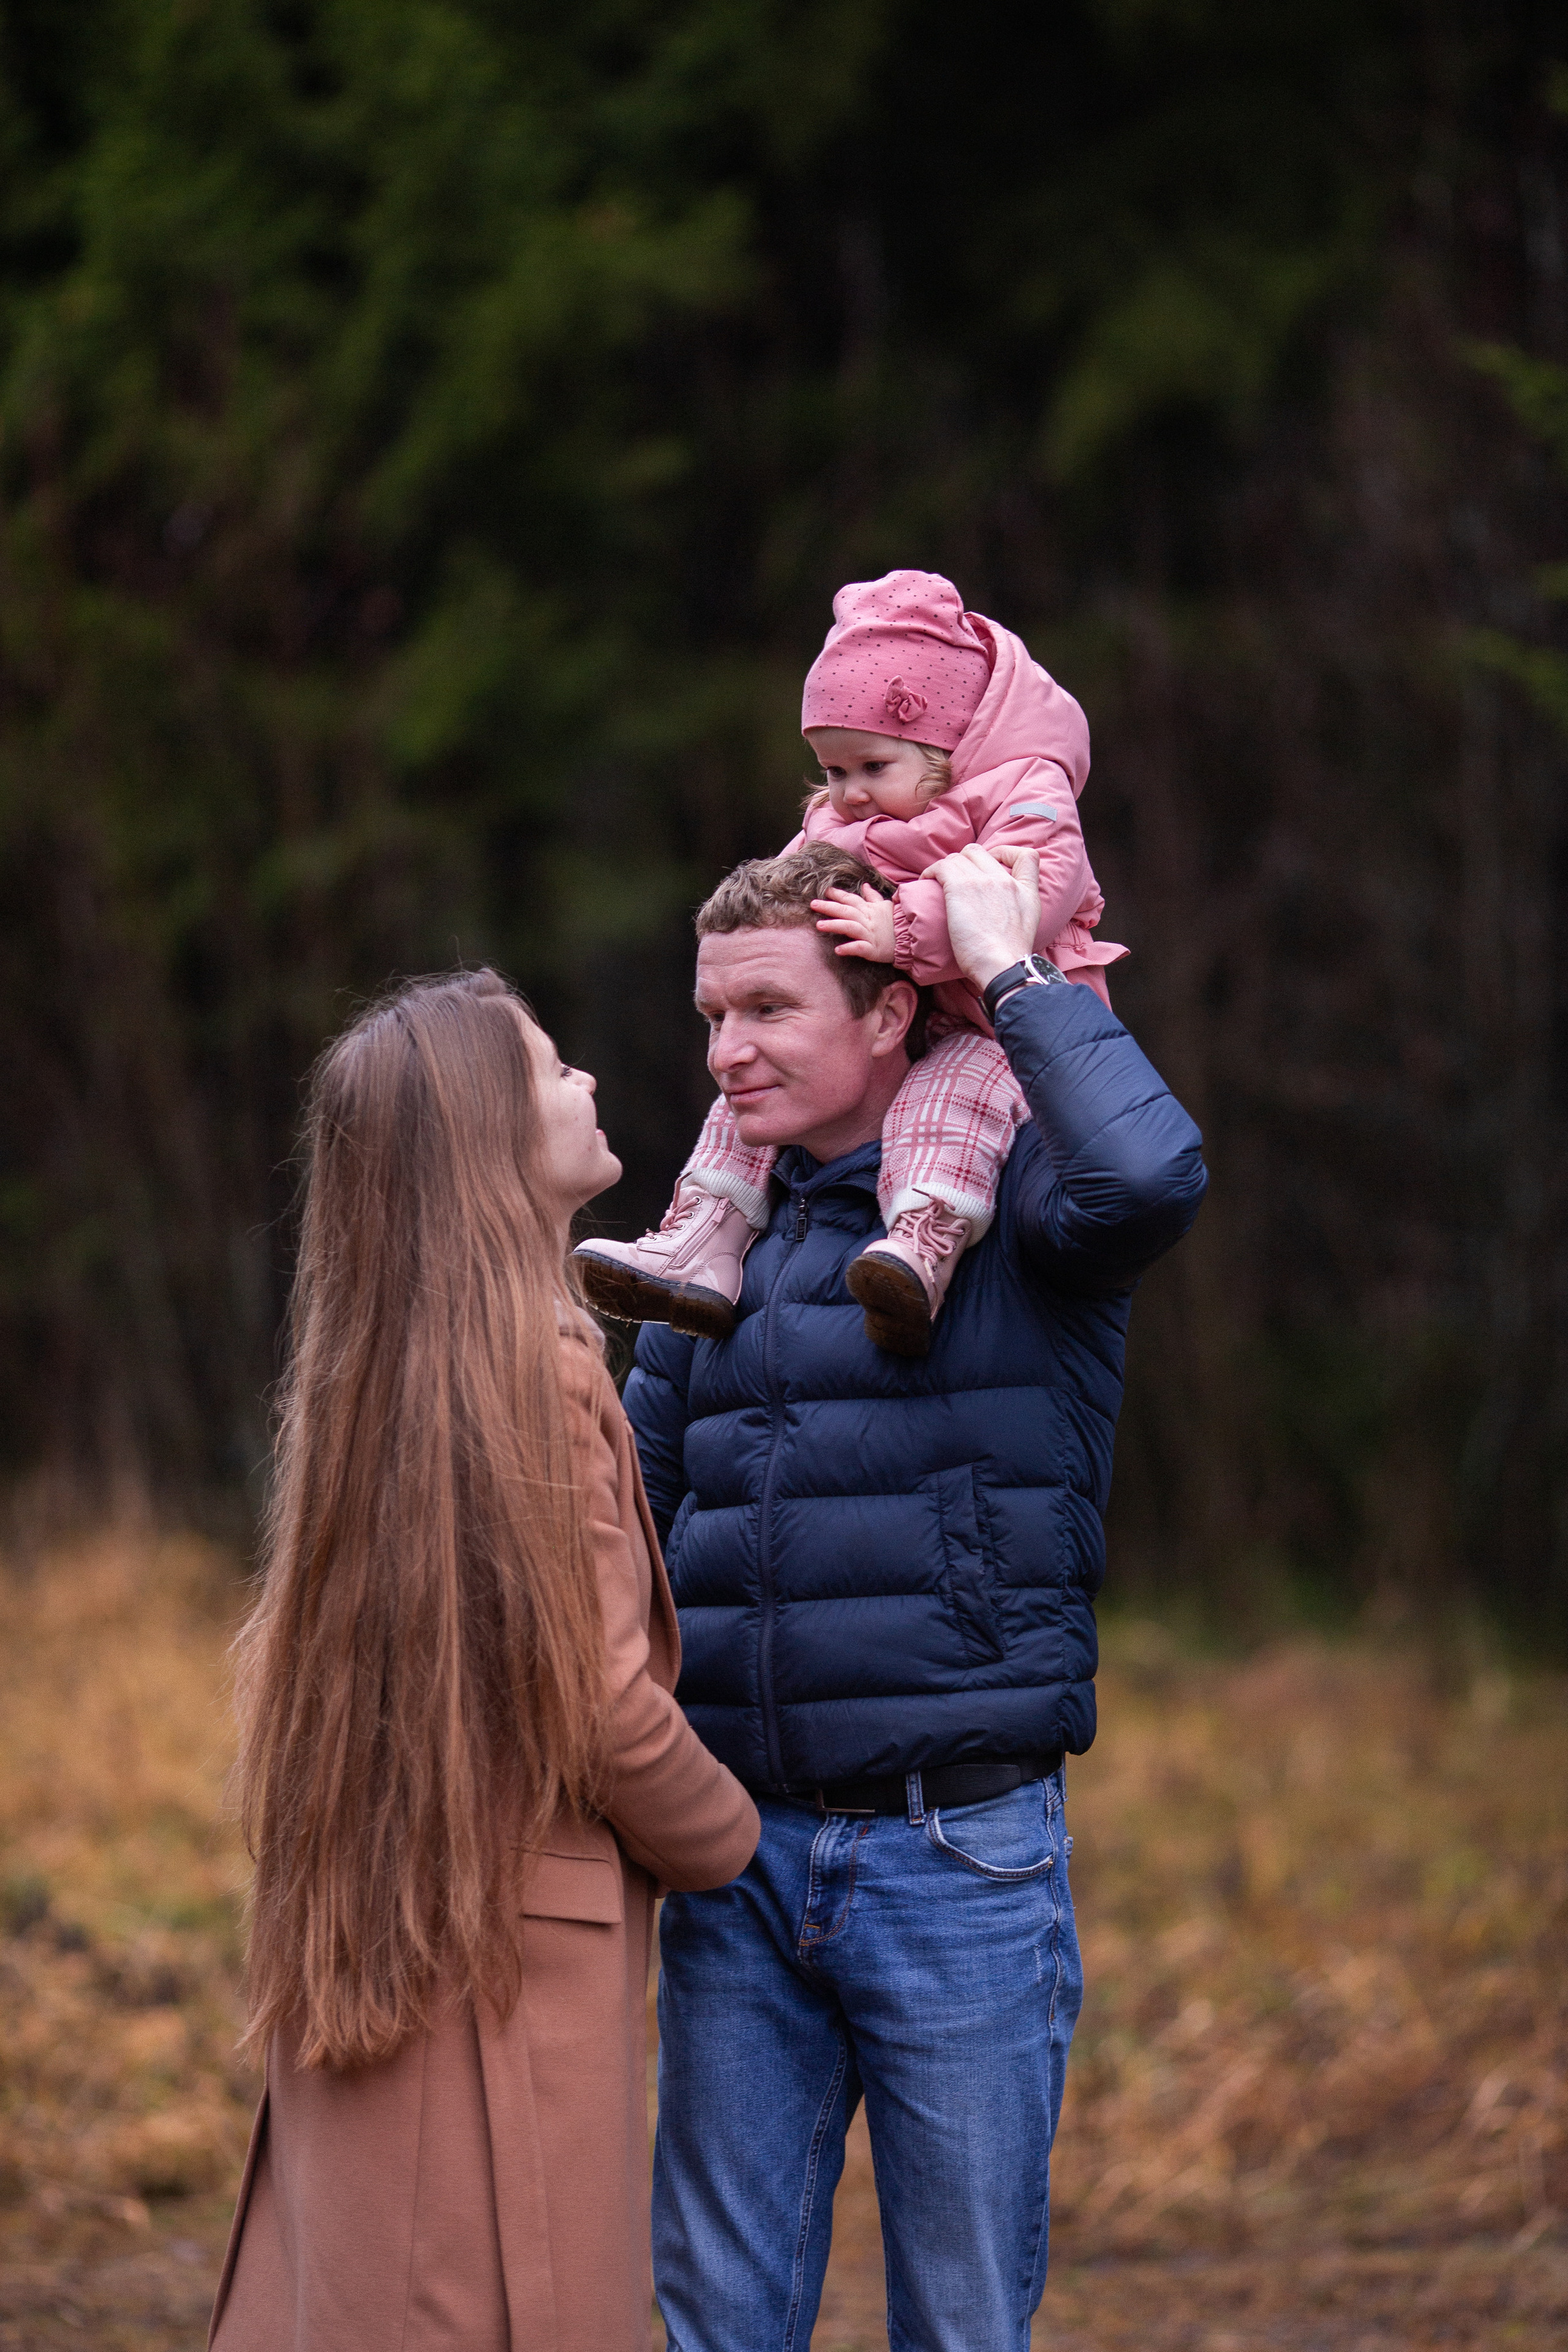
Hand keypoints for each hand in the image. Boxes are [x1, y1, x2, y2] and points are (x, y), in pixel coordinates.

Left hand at [810, 884, 898, 963]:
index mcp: (869, 910)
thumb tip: (865, 886)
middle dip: (829, 907)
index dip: (838, 895)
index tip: (825, 891)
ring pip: (850, 927)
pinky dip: (849, 948)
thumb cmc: (895, 923)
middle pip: (846, 911)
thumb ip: (872, 897)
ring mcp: (870, 934)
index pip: (852, 899)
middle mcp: (868, 920)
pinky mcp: (873, 949)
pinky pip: (860, 947)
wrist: (910, 939)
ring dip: (834, 925)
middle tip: (813, 905)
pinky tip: (838, 950)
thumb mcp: (884, 906)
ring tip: (819, 925)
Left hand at [920, 842, 1040, 990]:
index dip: (1006, 854)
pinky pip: (940, 867)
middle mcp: (1004, 880)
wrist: (1001, 966)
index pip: (1028, 856)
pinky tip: (926, 881)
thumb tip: (1003, 911)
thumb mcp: (1029, 926)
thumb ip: (1020, 908)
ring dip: (945, 868)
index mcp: (1025, 890)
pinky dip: (931, 871)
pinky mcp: (960, 887)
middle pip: (979, 852)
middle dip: (964, 861)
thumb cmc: (1008, 957)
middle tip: (955, 879)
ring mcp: (982, 881)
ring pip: (957, 858)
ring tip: (937, 883)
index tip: (992, 864)